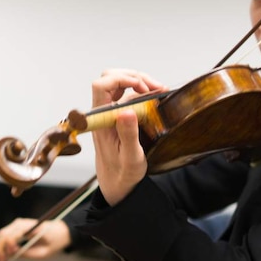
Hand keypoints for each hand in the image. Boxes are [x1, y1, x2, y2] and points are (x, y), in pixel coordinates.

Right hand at [0, 218, 71, 260]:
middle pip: (3, 234)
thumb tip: (11, 255)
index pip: (14, 233)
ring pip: (0, 236)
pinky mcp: (14, 229)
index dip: (9, 245)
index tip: (9, 257)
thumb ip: (28, 253)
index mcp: (30, 226)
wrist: (59, 232)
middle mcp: (20, 223)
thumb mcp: (44, 252)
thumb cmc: (53, 242)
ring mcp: (16, 225)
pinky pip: (2, 237)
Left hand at [91, 69, 165, 205]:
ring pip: (119, 84)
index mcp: (101, 121)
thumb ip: (128, 134)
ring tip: (159, 90)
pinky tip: (155, 97)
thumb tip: (126, 111)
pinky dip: (142, 92)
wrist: (116, 184)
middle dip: (134, 77)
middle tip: (155, 87)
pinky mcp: (117, 115)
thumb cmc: (122, 173)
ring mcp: (109, 113)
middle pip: (110, 78)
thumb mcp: (130, 157)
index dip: (121, 79)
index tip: (142, 87)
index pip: (101, 86)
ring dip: (140, 82)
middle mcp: (102, 113)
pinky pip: (127, 95)